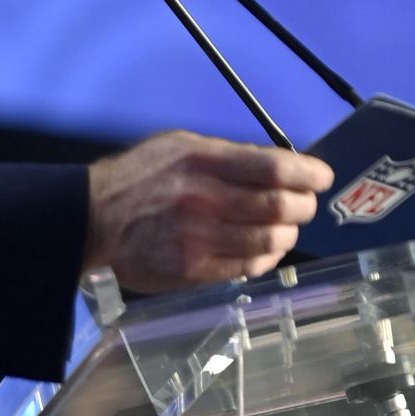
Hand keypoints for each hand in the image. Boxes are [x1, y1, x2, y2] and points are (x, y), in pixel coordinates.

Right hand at [83, 131, 332, 293]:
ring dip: (287, 234)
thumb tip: (275, 166)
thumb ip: (226, 155)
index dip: (308, 173)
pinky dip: (264, 259)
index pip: (274, 168)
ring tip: (285, 227)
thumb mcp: (178, 145)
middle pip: (279, 207)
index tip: (322, 176)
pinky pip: (248, 268)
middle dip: (304, 206)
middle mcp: (206, 199)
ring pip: (270, 241)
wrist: (92, 218)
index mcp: (203, 160)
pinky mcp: (194, 270)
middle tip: (307, 204)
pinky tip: (263, 250)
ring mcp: (200, 239)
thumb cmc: (139, 176)